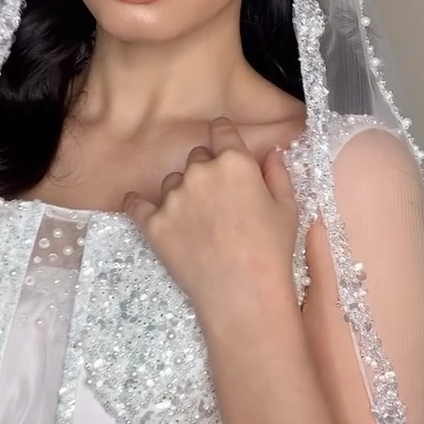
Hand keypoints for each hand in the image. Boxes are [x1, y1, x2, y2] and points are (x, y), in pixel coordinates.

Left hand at [121, 118, 298, 320]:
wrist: (243, 293)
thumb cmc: (271, 252)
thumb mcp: (287, 209)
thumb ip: (278, 174)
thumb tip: (272, 152)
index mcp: (234, 162)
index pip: (221, 129)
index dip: (223, 137)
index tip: (224, 147)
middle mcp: (200, 173)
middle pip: (196, 157)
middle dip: (206, 171)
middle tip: (218, 200)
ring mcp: (173, 198)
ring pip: (172, 182)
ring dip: (182, 193)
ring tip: (197, 222)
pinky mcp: (153, 224)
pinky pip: (136, 204)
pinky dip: (137, 204)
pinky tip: (137, 204)